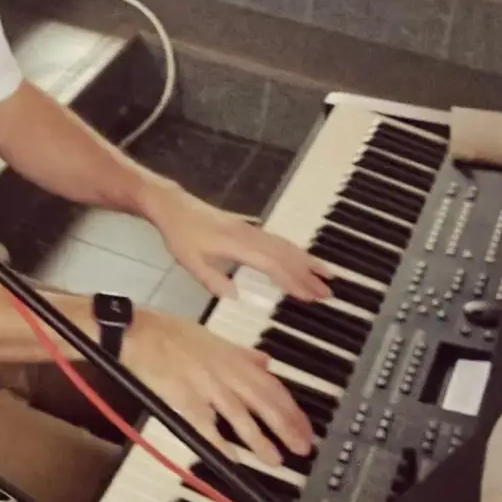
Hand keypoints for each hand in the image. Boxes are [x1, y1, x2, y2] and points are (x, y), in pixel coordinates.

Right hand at [121, 310, 313, 468]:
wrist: (137, 332)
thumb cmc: (169, 332)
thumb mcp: (211, 336)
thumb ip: (240, 353)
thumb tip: (265, 361)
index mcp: (232, 356)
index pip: (271, 385)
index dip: (292, 408)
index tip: (305, 427)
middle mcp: (224, 371)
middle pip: (263, 401)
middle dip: (286, 426)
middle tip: (302, 448)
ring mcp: (205, 385)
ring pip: (239, 415)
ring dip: (259, 440)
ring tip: (275, 460)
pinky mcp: (184, 398)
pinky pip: (205, 424)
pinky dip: (219, 443)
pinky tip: (232, 459)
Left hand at [149, 186, 328, 303]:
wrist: (173, 205)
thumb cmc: (180, 234)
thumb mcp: (189, 262)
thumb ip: (212, 280)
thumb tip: (236, 297)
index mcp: (236, 244)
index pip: (271, 264)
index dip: (291, 280)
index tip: (309, 296)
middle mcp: (249, 234)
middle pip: (285, 254)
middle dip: (308, 274)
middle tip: (328, 292)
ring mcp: (250, 229)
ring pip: (285, 245)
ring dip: (306, 260)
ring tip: (327, 275)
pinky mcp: (248, 227)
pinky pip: (277, 240)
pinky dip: (294, 250)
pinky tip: (303, 259)